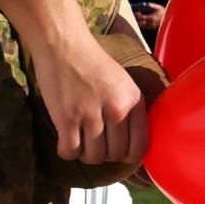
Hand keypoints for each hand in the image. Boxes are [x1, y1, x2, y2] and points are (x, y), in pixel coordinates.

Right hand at [36, 33, 150, 164]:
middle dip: (104, 153)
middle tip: (94, 141)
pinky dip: (67, 150)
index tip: (118, 150)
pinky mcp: (67, 119)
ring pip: (93, 158)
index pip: (140, 147)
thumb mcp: (125, 83)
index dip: (129, 155)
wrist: (64, 46)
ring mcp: (91, 116)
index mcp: (134, 101)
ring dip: (85, 153)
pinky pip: (70, 152)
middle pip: (114, 155)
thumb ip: (131, 110)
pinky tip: (66, 138)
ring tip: (80, 137)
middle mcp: (116, 110)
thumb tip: (133, 143)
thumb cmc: (94, 64)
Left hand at [135, 1, 164, 31]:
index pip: (142, 17)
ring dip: (138, 22)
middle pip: (140, 23)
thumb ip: (152, 5)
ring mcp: (151, 27)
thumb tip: (146, 4)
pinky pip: (144, 27)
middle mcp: (150, 23)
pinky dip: (141, 24)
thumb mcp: (159, 7)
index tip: (136, 12)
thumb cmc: (164, 12)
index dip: (137, 15)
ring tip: (136, 18)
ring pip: (141, 26)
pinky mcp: (151, 28)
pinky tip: (140, 21)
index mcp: (152, 18)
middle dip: (136, 19)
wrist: (169, 19)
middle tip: (134, 16)